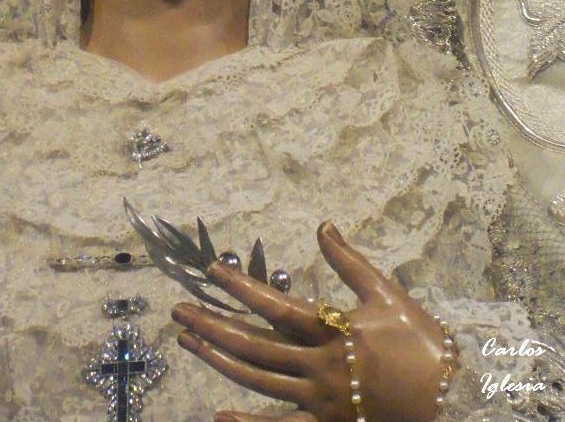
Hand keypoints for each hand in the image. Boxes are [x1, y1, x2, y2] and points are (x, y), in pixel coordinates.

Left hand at [172, 221, 451, 421]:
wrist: (452, 399)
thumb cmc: (420, 341)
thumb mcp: (386, 293)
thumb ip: (348, 261)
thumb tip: (322, 226)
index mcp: (333, 329)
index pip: (276, 305)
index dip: (241, 287)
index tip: (211, 271)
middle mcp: (319, 365)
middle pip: (255, 345)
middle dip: (213, 325)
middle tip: (178, 311)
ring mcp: (320, 400)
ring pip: (258, 380)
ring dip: (219, 361)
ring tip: (187, 343)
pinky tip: (217, 415)